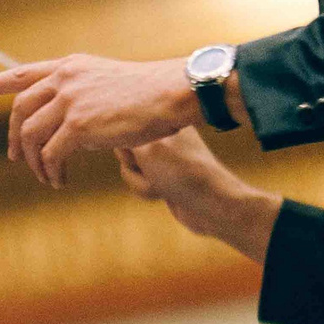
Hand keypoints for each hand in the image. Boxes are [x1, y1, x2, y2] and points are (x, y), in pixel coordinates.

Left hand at [0, 55, 199, 187]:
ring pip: (31, 136)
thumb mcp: (107, 81)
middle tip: (15, 158)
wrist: (171, 92)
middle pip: (20, 111)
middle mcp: (64, 80)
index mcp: (70, 68)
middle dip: (14, 138)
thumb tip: (63, 121)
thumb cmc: (149, 93)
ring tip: (47, 177)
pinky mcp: (78, 126)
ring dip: (35, 162)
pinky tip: (60, 180)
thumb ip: (80, 93)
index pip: (23, 73)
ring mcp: (69, 101)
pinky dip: (51, 171)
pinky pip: (50, 154)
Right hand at [114, 128, 283, 262]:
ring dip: (140, 181)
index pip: (126, 126)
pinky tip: (163, 194)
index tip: (142, 153)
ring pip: (129, 169)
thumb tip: (113, 137)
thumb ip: (125, 138)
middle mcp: (163, 135)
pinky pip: (139, 183)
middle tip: (153, 169)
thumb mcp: (147, 148)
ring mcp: (163, 158)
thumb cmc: (180, 171)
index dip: (126, 144)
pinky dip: (146, 190)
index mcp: (164, 120)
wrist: (209, 203)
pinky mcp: (163, 177)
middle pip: (124, 149)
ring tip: (161, 185)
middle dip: (132, 165)